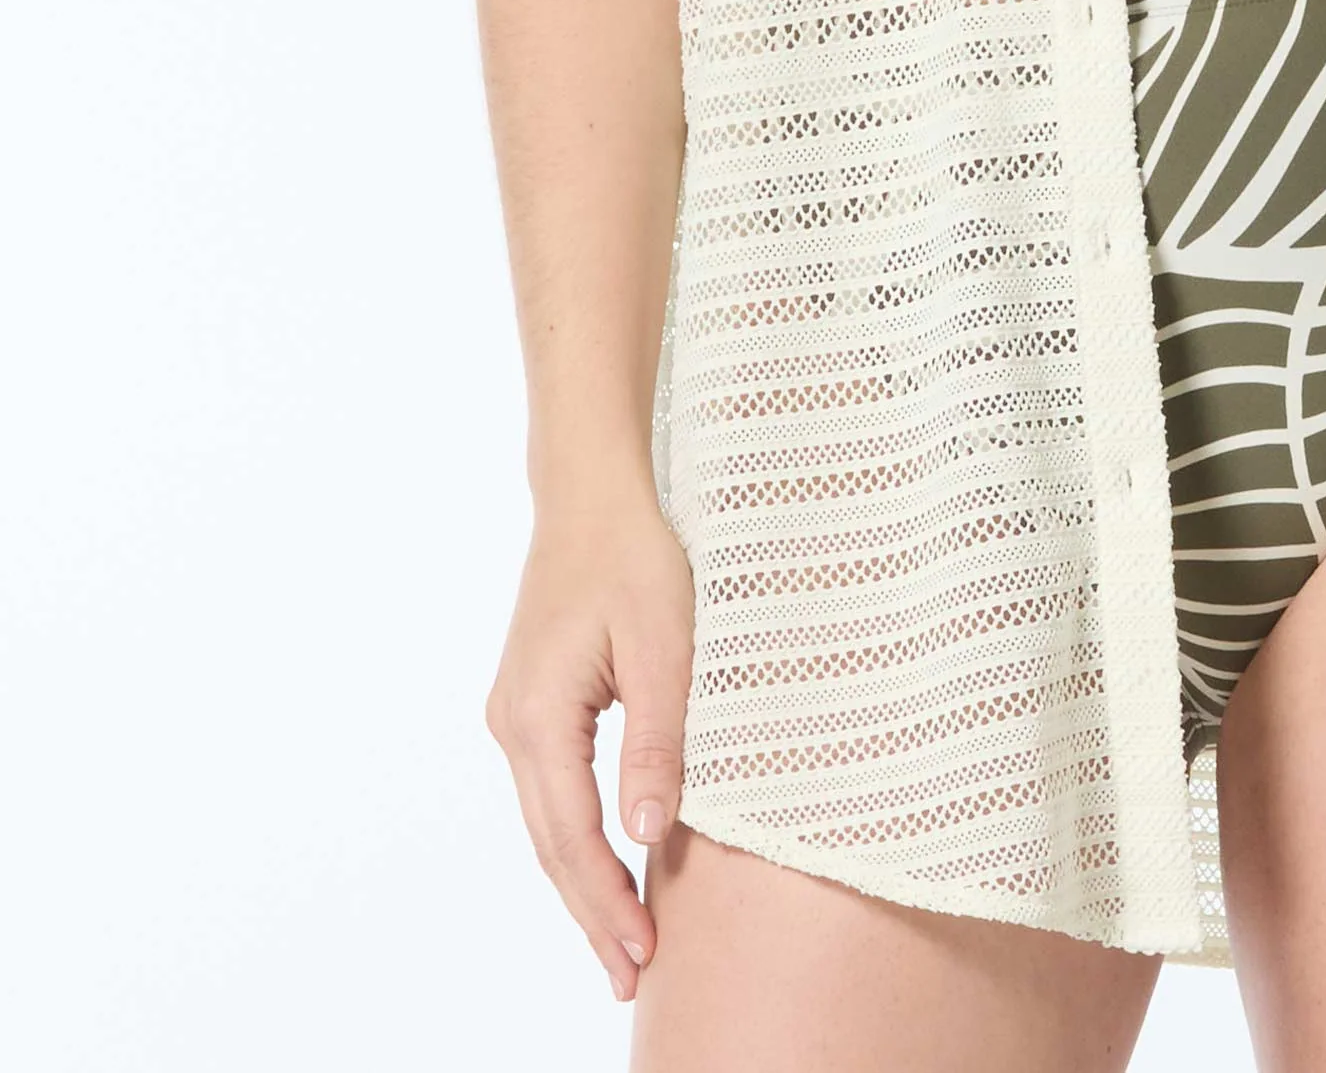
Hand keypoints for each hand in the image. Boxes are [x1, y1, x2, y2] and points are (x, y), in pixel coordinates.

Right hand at [484, 486, 695, 1003]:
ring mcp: (515, 714)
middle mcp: (512, 723)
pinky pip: (552, 791)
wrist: (594, 492)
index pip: (571, 837)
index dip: (606, 902)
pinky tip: (611, 865)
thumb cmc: (636, 554)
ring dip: (585, 881)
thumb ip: (658, 738)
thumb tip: (648, 831)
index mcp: (537, 716)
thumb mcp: (665, 643)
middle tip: (630, 979)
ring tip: (624, 943)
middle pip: (550, 844)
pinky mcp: (534, 703)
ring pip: (548, 822)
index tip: (642, 956)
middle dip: (590, 913)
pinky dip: (579, 837)